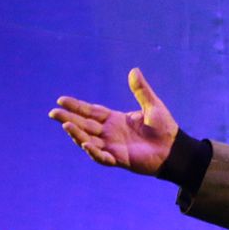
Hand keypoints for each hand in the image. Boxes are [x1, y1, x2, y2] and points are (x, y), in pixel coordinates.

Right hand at [49, 68, 177, 175]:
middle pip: (85, 125)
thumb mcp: (152, 106)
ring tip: (65, 126)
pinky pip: (103, 156)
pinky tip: (85, 144)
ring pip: (89, 140)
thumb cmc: (165, 130)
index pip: (91, 111)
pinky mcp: (120, 159)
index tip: (61, 100)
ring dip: (76, 134)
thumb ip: (141, 91)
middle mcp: (110, 133)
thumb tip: (134, 70)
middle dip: (69, 119)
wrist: (175, 150)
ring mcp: (113, 147)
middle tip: (53, 113)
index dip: (76, 106)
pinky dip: (93, 151)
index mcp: (115, 120)